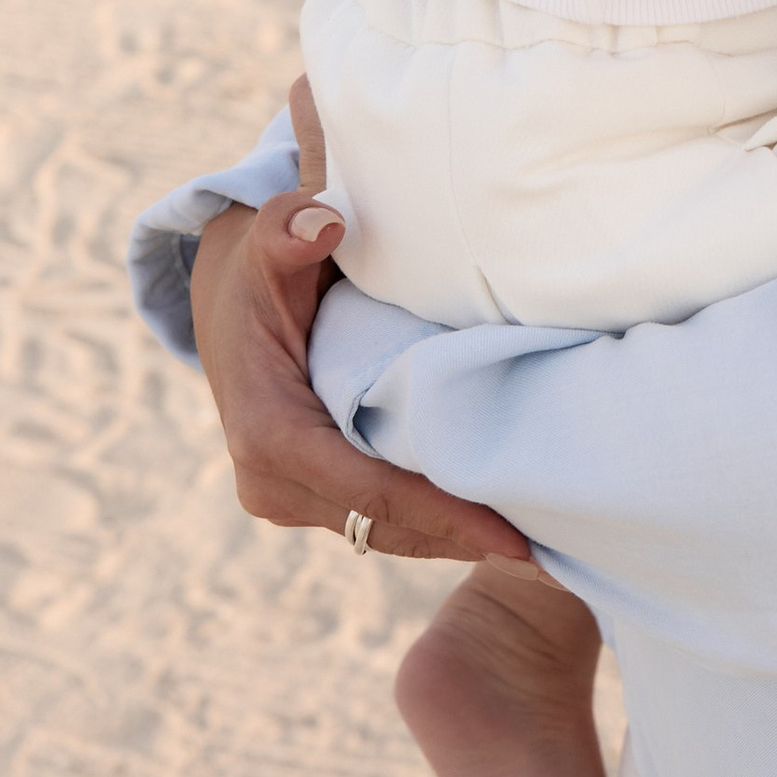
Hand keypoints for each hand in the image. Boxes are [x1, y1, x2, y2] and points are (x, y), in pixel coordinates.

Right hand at [187, 80, 533, 565]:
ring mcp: (284, 498)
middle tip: (551, 553)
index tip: (513, 541)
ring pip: (383, 532)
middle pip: (385, 523)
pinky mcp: (304, 499)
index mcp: (268, 435)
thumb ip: (289, 229)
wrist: (225, 304)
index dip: (445, 517)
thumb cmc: (259, 270)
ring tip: (538, 547)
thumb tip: (324, 223)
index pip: (371, 491)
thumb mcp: (270, 243)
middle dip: (463, 538)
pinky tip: (492, 526)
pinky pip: (375, 521)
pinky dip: (430, 526)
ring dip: (452, 539)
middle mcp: (270, 483)